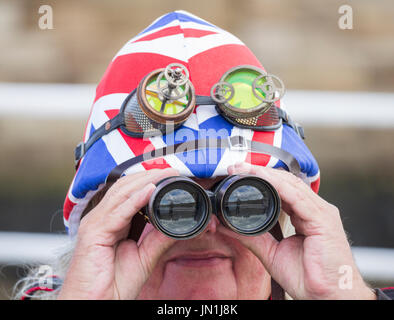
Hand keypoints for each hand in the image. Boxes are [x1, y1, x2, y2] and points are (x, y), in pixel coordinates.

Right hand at [57, 168, 178, 299]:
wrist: (94, 305)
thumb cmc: (112, 285)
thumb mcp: (144, 258)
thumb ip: (159, 239)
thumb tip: (177, 224)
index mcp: (111, 222)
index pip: (130, 193)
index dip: (150, 181)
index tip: (171, 176)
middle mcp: (101, 218)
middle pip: (126, 187)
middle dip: (150, 176)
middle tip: (172, 170)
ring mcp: (95, 223)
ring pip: (122, 194)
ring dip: (146, 181)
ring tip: (166, 174)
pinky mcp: (94, 233)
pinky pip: (118, 212)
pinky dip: (135, 200)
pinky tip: (150, 190)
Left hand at [222, 163, 375, 299]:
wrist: (327, 297)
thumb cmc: (307, 278)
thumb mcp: (271, 253)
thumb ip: (252, 236)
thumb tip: (227, 225)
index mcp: (305, 215)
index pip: (283, 189)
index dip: (262, 178)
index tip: (239, 173)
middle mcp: (314, 210)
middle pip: (286, 182)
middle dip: (261, 172)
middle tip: (238, 167)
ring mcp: (321, 213)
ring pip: (292, 185)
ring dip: (267, 174)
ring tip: (246, 168)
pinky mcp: (323, 220)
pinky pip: (298, 198)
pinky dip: (279, 186)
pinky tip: (264, 178)